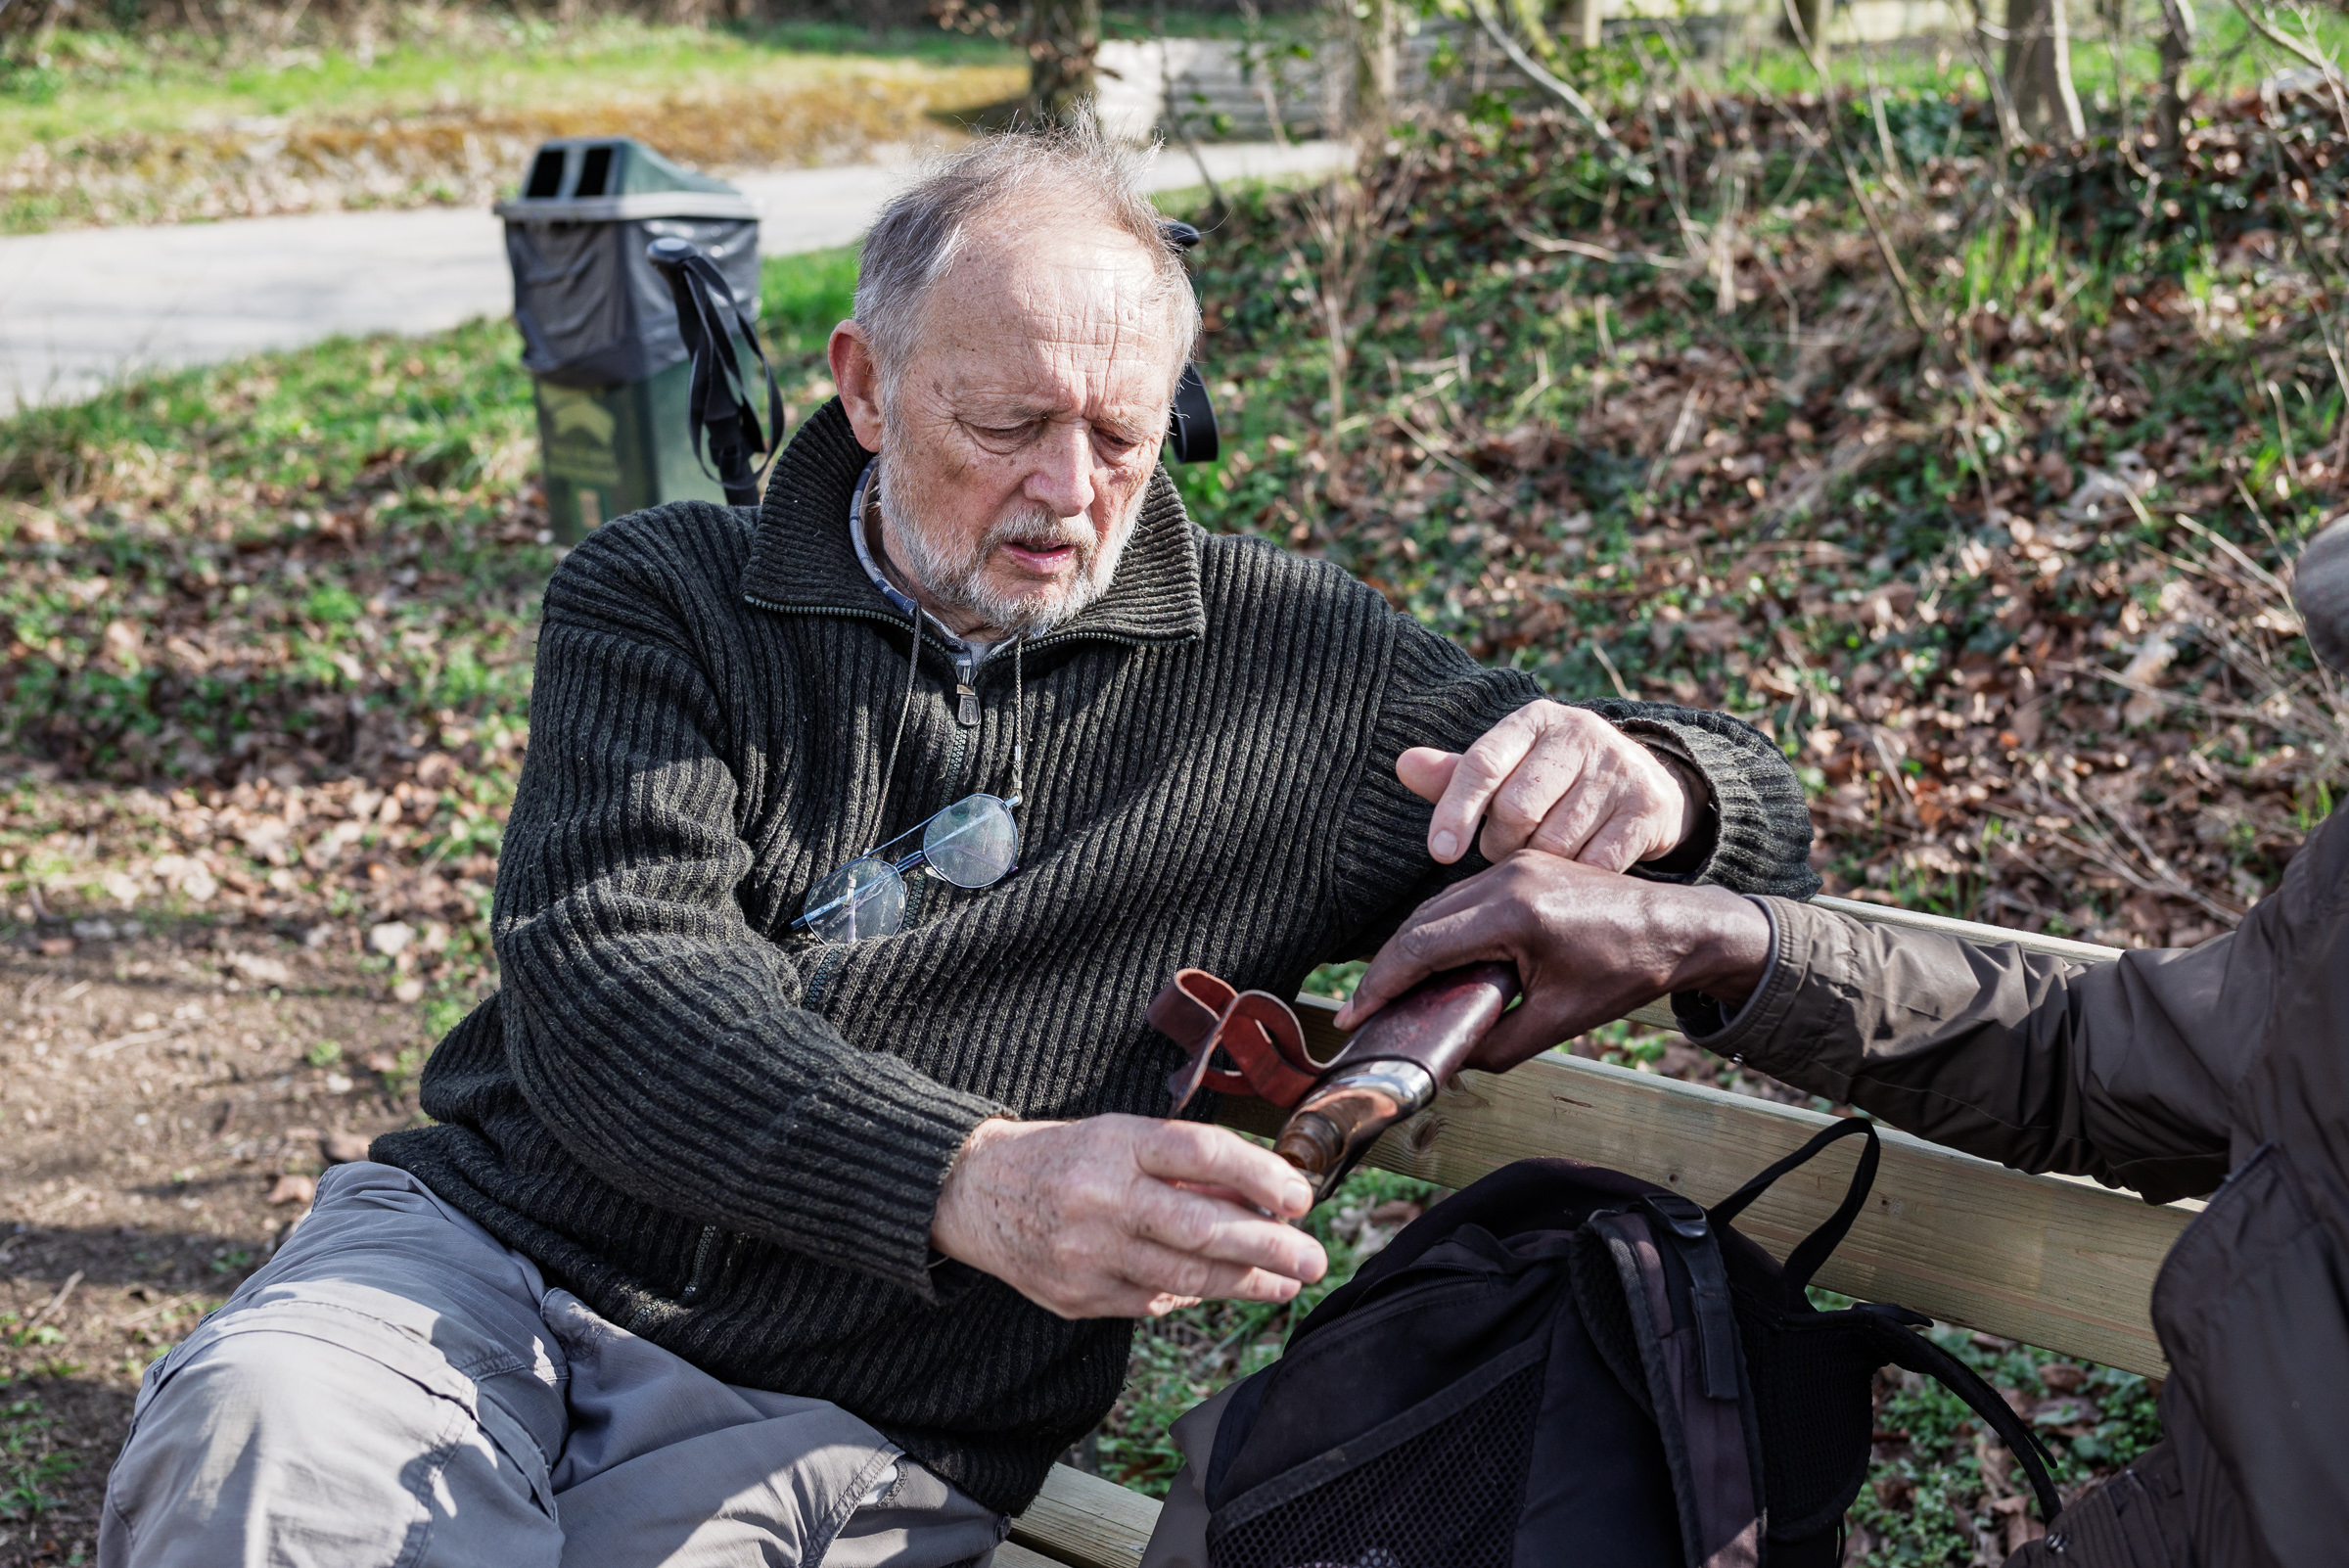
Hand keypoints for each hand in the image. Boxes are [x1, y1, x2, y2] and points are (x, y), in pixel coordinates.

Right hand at [930, 1114, 1329, 1319]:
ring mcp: (1086, 1252)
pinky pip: (1151, 1302)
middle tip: (1313, 1259)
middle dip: (1268, 1248)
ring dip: (1243, 1283)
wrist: (974, 1192)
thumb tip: (1262, 1195)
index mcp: (1117, 1143)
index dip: (1259, 1175)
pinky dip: (1189, 1296)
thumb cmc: (1064, 1157)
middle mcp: (1101, 1197)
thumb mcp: (1120, 1136)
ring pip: (1183, 1277)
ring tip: (1283, 1282)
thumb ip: (1184, 1165)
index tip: (1300, 1196)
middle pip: (1200, 1229)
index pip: (1201, 1154)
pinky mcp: (1075, 1296)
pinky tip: (1217, 1289)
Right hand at [1332, 851, 1772, 1070]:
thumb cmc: (1627, 972)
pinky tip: (1437, 963)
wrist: (1681, 927)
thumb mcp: (1558, 1021)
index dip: (1380, 983)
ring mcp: (1515, 865)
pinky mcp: (1523, 865)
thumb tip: (1449, 1062)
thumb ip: (1495, 1044)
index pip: (1422, 946)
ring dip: (1412, 948)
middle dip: (1387, 968)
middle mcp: (1507, 877)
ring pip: (1438, 907)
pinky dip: (1441, 930)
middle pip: (1420, 922)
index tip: (1355, 1013)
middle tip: (1366, 1009)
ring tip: (1395, 993)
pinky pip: (1464, 898)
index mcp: (1514, 913)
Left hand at [1404, 701, 1699, 871]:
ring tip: (1538, 859)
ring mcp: (1617, 768)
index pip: (1483, 763)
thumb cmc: (1553, 780)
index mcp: (1534, 720)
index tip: (1439, 851)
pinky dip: (1576, 878)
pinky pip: (1596, 862)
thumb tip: (1403, 764)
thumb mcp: (1508, 767)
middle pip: (1517, 808)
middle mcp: (1580, 734)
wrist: (1645, 784)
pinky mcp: (1647, 805)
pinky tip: (1572, 876)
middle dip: (1501, 843)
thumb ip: (1456, 774)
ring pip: (1556, 840)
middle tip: (1504, 850)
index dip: (1456, 810)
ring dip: (1538, 865)